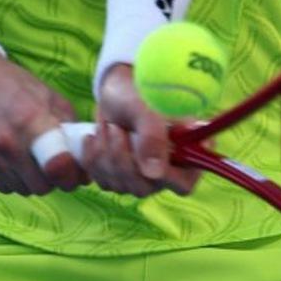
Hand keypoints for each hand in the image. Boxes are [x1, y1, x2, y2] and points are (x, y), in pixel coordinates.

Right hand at [0, 45, 88, 194]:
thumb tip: (85, 166)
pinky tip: (9, 156)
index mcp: (30, 119)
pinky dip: (11, 178)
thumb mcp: (47, 95)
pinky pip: (2, 186)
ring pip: (22, 189)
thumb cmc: (10, 84)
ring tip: (28, 155)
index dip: (70, 176)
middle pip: (41, 186)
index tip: (73, 173)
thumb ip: (69, 128)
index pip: (57, 167)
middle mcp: (6, 141)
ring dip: (30, 179)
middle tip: (51, 163)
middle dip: (52, 179)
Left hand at [84, 63, 200, 196]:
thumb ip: (153, 137)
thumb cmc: (139, 94)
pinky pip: (102, 181)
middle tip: (116, 128)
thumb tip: (153, 174)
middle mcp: (167, 171)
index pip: (184, 184)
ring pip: (120, 186)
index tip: (140, 151)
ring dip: (106, 153)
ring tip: (108, 125)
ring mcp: (142, 178)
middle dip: (122, 157)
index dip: (164, 176)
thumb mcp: (146, 109)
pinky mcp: (119, 179)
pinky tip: (96, 137)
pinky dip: (93, 157)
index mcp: (187, 152)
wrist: (117, 91)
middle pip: (144, 188)